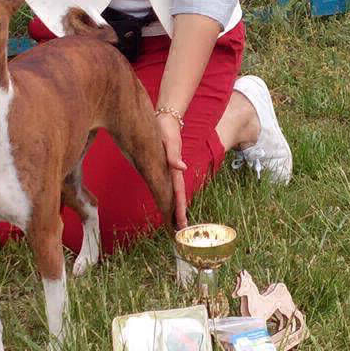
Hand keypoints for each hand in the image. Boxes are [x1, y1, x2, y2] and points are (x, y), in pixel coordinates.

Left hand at [156, 113, 187, 229]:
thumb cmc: (167, 129)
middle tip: (180, 232)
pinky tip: (168, 202)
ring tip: (176, 223)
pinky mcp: (166, 165)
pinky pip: (169, 185)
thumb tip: (182, 168)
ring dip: (176, 207)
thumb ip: (174, 154)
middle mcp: (174, 171)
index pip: (178, 193)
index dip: (179, 209)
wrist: (167, 118)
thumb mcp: (169, 141)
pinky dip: (170, 196)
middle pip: (178, 196)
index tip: (181, 224)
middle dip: (179, 214)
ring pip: (174, 192)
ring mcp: (171, 169)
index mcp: (174, 168)